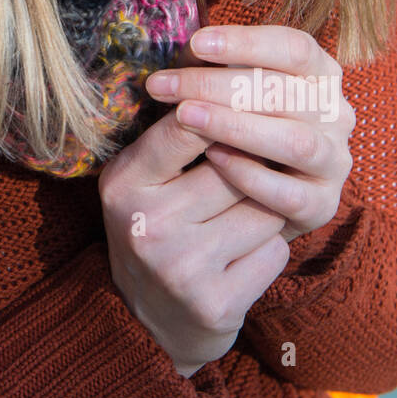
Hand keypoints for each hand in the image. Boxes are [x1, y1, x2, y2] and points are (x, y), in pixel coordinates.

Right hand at [98, 103, 289, 377]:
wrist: (146, 323)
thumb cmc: (155, 228)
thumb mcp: (143, 178)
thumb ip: (176, 136)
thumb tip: (233, 74)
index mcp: (123, 183)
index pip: (184, 127)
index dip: (224, 108)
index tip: (250, 99)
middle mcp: (148, 224)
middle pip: (235, 167)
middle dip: (254, 163)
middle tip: (262, 163)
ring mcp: (181, 267)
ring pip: (263, 210)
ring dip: (267, 208)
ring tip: (246, 214)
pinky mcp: (215, 303)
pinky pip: (273, 253)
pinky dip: (269, 249)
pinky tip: (245, 254)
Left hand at [144, 24, 354, 243]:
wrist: (257, 199)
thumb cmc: (243, 125)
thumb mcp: (235, 89)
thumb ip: (218, 69)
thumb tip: (187, 50)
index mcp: (321, 74)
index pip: (295, 48)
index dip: (247, 42)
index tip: (196, 43)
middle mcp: (337, 114)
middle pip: (285, 92)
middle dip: (217, 84)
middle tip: (164, 85)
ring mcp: (334, 162)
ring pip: (295, 141)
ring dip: (236, 126)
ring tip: (185, 116)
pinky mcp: (323, 205)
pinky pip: (291, 194)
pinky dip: (251, 175)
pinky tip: (213, 159)